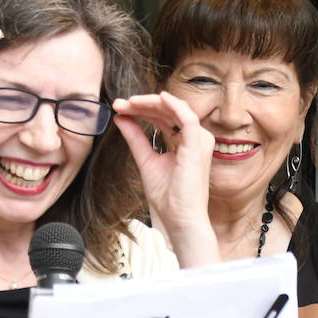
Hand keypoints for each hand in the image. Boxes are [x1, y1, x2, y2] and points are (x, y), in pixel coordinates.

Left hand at [112, 92, 218, 267]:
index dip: (141, 110)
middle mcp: (194, 138)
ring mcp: (198, 140)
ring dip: (151, 103)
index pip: (163, 117)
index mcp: (184, 142)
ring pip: (175, 110)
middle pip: (168, 111)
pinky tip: (159, 98)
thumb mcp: (145, 160)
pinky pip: (187, 118)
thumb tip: (121, 118)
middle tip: (120, 103)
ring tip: (129, 102)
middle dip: (142, 104)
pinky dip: (173, 105)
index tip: (119, 108)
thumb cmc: (168, 197)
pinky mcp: (197, 145)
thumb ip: (135, 138)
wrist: (179, 219)